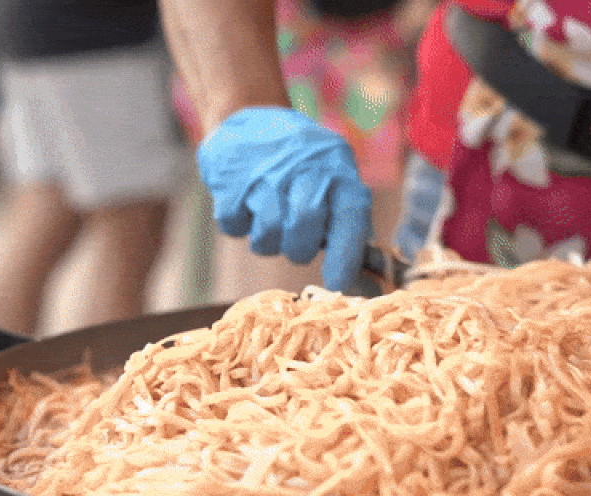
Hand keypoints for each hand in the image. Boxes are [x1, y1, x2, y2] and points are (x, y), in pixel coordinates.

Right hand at [197, 107, 371, 291]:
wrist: (251, 117)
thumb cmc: (302, 163)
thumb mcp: (334, 177)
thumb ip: (346, 222)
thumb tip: (362, 281)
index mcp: (338, 168)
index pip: (350, 215)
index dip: (345, 254)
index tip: (337, 283)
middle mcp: (304, 165)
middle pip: (304, 224)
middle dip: (299, 247)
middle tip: (295, 242)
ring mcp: (263, 170)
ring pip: (267, 232)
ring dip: (267, 239)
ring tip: (269, 219)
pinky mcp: (228, 177)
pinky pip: (233, 225)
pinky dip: (238, 224)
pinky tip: (245, 203)